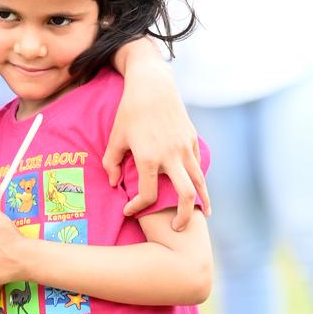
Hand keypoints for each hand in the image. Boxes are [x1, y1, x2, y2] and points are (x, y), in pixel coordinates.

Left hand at [105, 42, 208, 229]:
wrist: (152, 85)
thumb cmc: (129, 111)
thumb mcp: (115, 136)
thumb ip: (111, 162)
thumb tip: (114, 183)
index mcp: (148, 157)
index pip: (148, 194)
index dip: (138, 207)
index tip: (130, 210)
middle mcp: (170, 156)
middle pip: (185, 195)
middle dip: (182, 216)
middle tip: (177, 228)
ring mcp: (184, 147)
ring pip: (199, 182)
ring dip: (201, 201)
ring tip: (201, 215)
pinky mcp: (191, 139)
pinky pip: (198, 165)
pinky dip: (199, 180)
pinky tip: (198, 188)